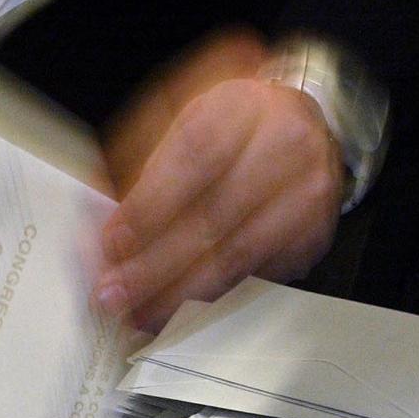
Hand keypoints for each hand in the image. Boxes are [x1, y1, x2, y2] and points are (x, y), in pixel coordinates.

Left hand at [93, 31, 343, 331]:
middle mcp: (284, 143)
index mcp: (241, 105)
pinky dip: (212, 297)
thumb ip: (137, 162)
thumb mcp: (178, 117)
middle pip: (214, 215)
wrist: (302, 123)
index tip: (113, 243)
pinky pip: (257, 274)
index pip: (193, 158)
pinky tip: (178, 309)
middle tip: (115, 292)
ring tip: (138, 312)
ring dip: (179, 292)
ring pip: (236, 254)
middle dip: (154, 264)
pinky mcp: (313, 233)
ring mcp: (307, 191)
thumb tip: (105, 225)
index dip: (149, 206)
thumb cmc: (228, 125)